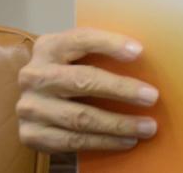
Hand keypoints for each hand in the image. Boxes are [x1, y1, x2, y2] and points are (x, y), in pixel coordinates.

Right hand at [16, 27, 159, 151]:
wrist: (31, 102)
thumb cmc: (67, 73)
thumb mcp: (74, 55)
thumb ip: (99, 54)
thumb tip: (145, 60)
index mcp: (48, 47)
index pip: (80, 39)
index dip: (109, 44)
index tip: (138, 52)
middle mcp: (35, 76)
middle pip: (82, 81)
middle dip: (121, 89)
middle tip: (152, 97)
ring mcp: (30, 107)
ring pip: (80, 117)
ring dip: (118, 124)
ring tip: (147, 126)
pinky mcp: (31, 134)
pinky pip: (73, 141)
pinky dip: (103, 142)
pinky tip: (126, 141)